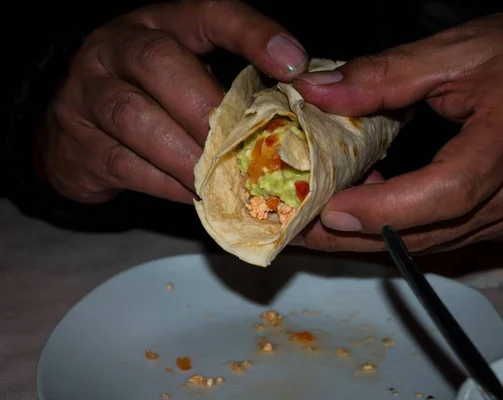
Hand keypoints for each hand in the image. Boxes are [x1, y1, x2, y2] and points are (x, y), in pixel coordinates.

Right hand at [40, 0, 307, 203]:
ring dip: (187, 155)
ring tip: (221, 180)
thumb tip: (305, 106)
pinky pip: (124, 163)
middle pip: (159, 62)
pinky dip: (167, 184)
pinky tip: (196, 195)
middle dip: (207, 109)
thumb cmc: (154, 99)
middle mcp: (118, 47)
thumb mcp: (192, 76)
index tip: (293, 64)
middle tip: (242, 144)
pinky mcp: (78, 143)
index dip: (251, 34)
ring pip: (134, 116)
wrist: (77, 132)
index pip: (208, 13)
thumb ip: (238, 86)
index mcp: (161, 23)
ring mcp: (88, 92)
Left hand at [292, 11, 502, 252]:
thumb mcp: (456, 50)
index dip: (387, 207)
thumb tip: (318, 91)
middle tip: (300, 231)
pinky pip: (447, 236)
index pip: (448, 191)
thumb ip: (385, 75)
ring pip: (434, 243)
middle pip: (432, 232)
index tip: (331, 209)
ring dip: (373, 236)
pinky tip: (368, 208)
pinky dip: (402, 228)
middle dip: (358, 236)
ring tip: (319, 223)